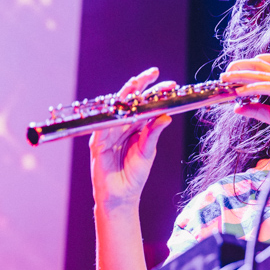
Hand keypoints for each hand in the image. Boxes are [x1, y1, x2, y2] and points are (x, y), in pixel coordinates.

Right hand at [89, 67, 172, 209]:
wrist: (121, 196)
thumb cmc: (134, 175)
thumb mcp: (147, 152)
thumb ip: (153, 134)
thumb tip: (166, 116)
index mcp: (136, 127)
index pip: (146, 106)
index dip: (156, 93)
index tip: (171, 84)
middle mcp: (122, 126)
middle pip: (130, 101)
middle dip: (140, 85)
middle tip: (153, 73)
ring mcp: (108, 132)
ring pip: (116, 108)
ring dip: (125, 95)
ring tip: (136, 82)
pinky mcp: (98, 142)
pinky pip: (104, 126)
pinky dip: (111, 117)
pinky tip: (119, 106)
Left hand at [220, 54, 269, 139]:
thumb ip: (258, 110)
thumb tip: (238, 108)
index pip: (264, 67)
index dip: (246, 68)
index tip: (230, 78)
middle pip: (260, 63)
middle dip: (240, 66)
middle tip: (224, 75)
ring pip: (262, 72)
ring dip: (241, 75)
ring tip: (226, 80)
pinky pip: (268, 86)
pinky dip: (252, 88)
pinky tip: (240, 93)